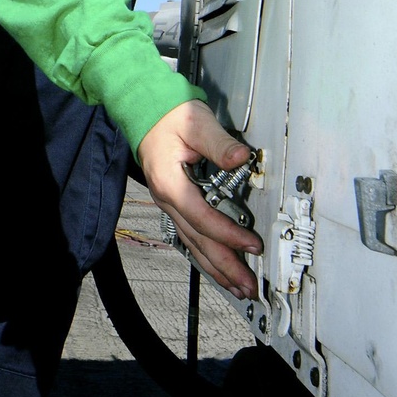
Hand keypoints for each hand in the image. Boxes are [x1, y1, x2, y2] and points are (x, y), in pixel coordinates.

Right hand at [138, 100, 262, 298]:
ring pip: (193, 243)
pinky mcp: (175, 202)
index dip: (228, 234)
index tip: (251, 245)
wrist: (145, 110)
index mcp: (171, 183)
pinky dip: (206, 253)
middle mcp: (167, 199)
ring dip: (216, 267)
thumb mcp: (196, 122)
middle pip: (198, 241)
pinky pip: (191, 234)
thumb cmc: (169, 114)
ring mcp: (169, 204)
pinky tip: (218, 265)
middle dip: (224, 266)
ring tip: (237, 286)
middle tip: (248, 285)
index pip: (202, 218)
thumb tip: (241, 157)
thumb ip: (219, 143)